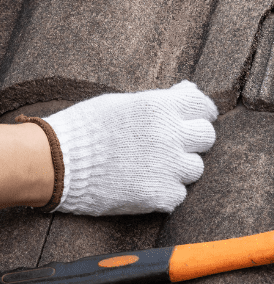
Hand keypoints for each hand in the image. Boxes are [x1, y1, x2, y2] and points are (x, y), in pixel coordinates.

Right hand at [47, 81, 217, 215]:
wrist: (55, 162)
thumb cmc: (85, 128)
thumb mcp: (124, 103)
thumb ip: (161, 99)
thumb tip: (188, 88)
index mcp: (162, 108)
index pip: (204, 107)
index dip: (200, 114)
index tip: (195, 120)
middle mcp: (171, 135)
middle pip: (206, 137)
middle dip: (192, 140)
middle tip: (174, 145)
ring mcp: (167, 166)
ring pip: (196, 168)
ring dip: (180, 168)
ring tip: (155, 167)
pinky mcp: (158, 194)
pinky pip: (178, 195)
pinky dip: (166, 193)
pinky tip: (146, 186)